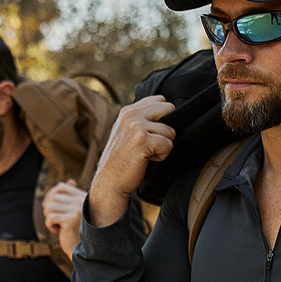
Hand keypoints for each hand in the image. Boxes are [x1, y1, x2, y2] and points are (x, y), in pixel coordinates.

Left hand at [43, 179, 86, 257]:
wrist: (86, 251)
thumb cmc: (80, 231)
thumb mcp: (76, 211)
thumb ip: (72, 197)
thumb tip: (70, 181)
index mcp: (83, 197)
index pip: (62, 186)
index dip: (51, 194)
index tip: (50, 207)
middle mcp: (81, 201)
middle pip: (53, 197)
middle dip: (48, 209)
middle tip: (54, 220)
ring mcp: (77, 210)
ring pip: (50, 206)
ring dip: (49, 217)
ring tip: (57, 225)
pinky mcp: (71, 220)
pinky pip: (50, 217)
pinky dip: (49, 225)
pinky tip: (58, 231)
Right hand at [88, 96, 176, 226]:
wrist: (110, 181)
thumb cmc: (122, 159)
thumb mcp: (126, 132)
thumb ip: (141, 118)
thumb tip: (168, 109)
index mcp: (128, 111)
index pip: (159, 100)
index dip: (163, 116)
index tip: (152, 132)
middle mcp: (132, 114)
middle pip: (169, 109)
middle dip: (167, 128)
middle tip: (152, 143)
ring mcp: (136, 126)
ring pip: (171, 131)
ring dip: (163, 146)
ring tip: (146, 153)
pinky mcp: (143, 140)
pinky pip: (168, 145)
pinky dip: (161, 156)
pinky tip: (146, 160)